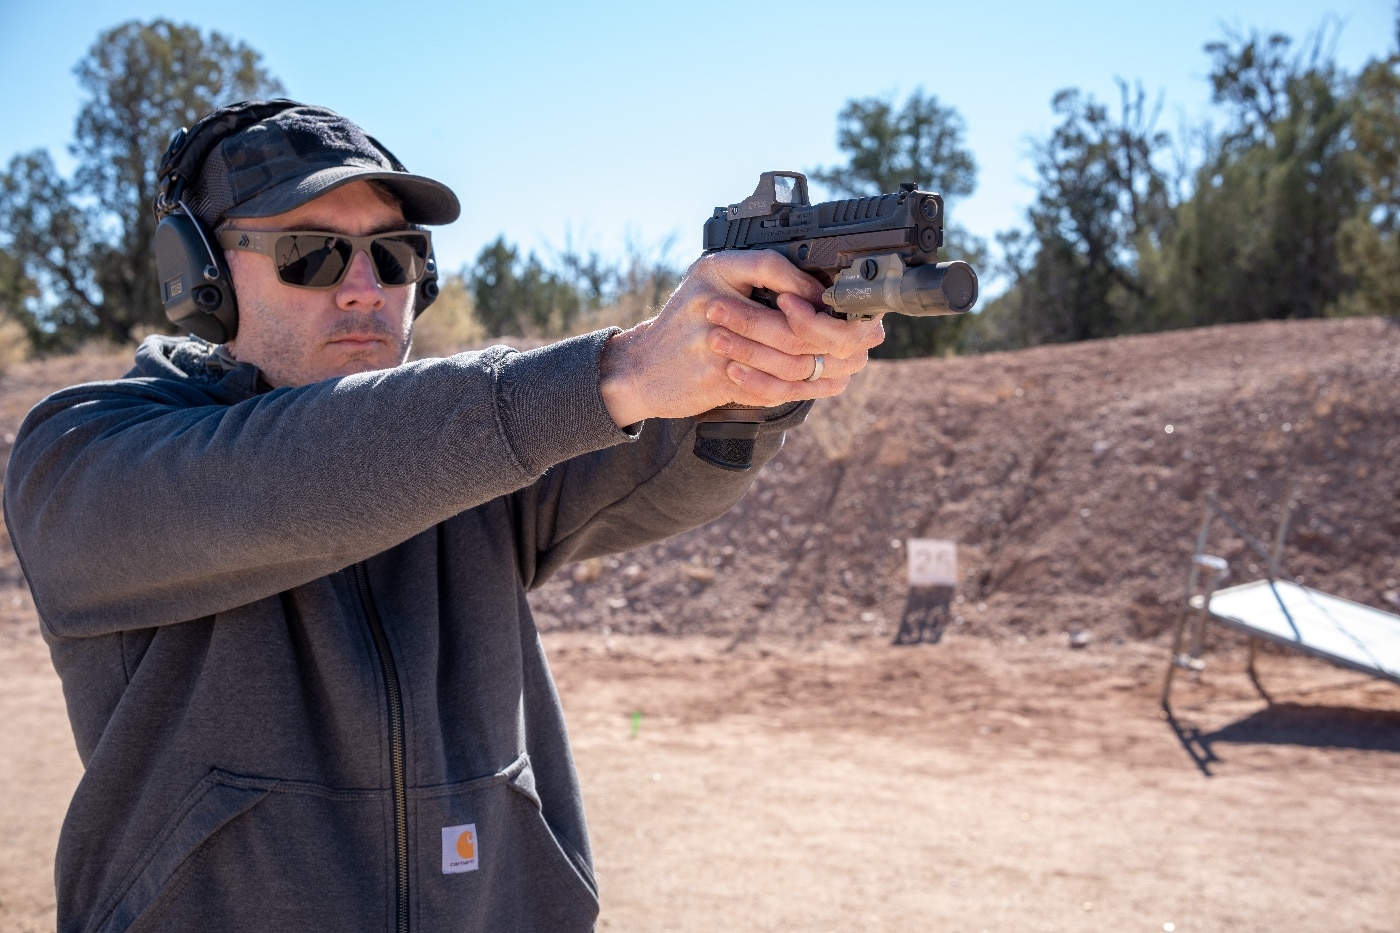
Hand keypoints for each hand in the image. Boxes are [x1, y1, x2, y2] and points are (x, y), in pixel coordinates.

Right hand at [599, 250, 885, 426]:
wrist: (641, 368)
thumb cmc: (687, 327)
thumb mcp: (712, 286)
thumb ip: (756, 282)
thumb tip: (825, 292)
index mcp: (714, 270)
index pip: (771, 266)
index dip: (808, 287)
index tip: (834, 300)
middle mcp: (711, 301)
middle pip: (791, 321)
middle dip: (831, 335)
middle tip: (859, 339)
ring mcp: (713, 343)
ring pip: (788, 358)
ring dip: (824, 365)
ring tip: (846, 364)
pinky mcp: (715, 378)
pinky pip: (772, 385)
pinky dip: (804, 388)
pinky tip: (824, 383)